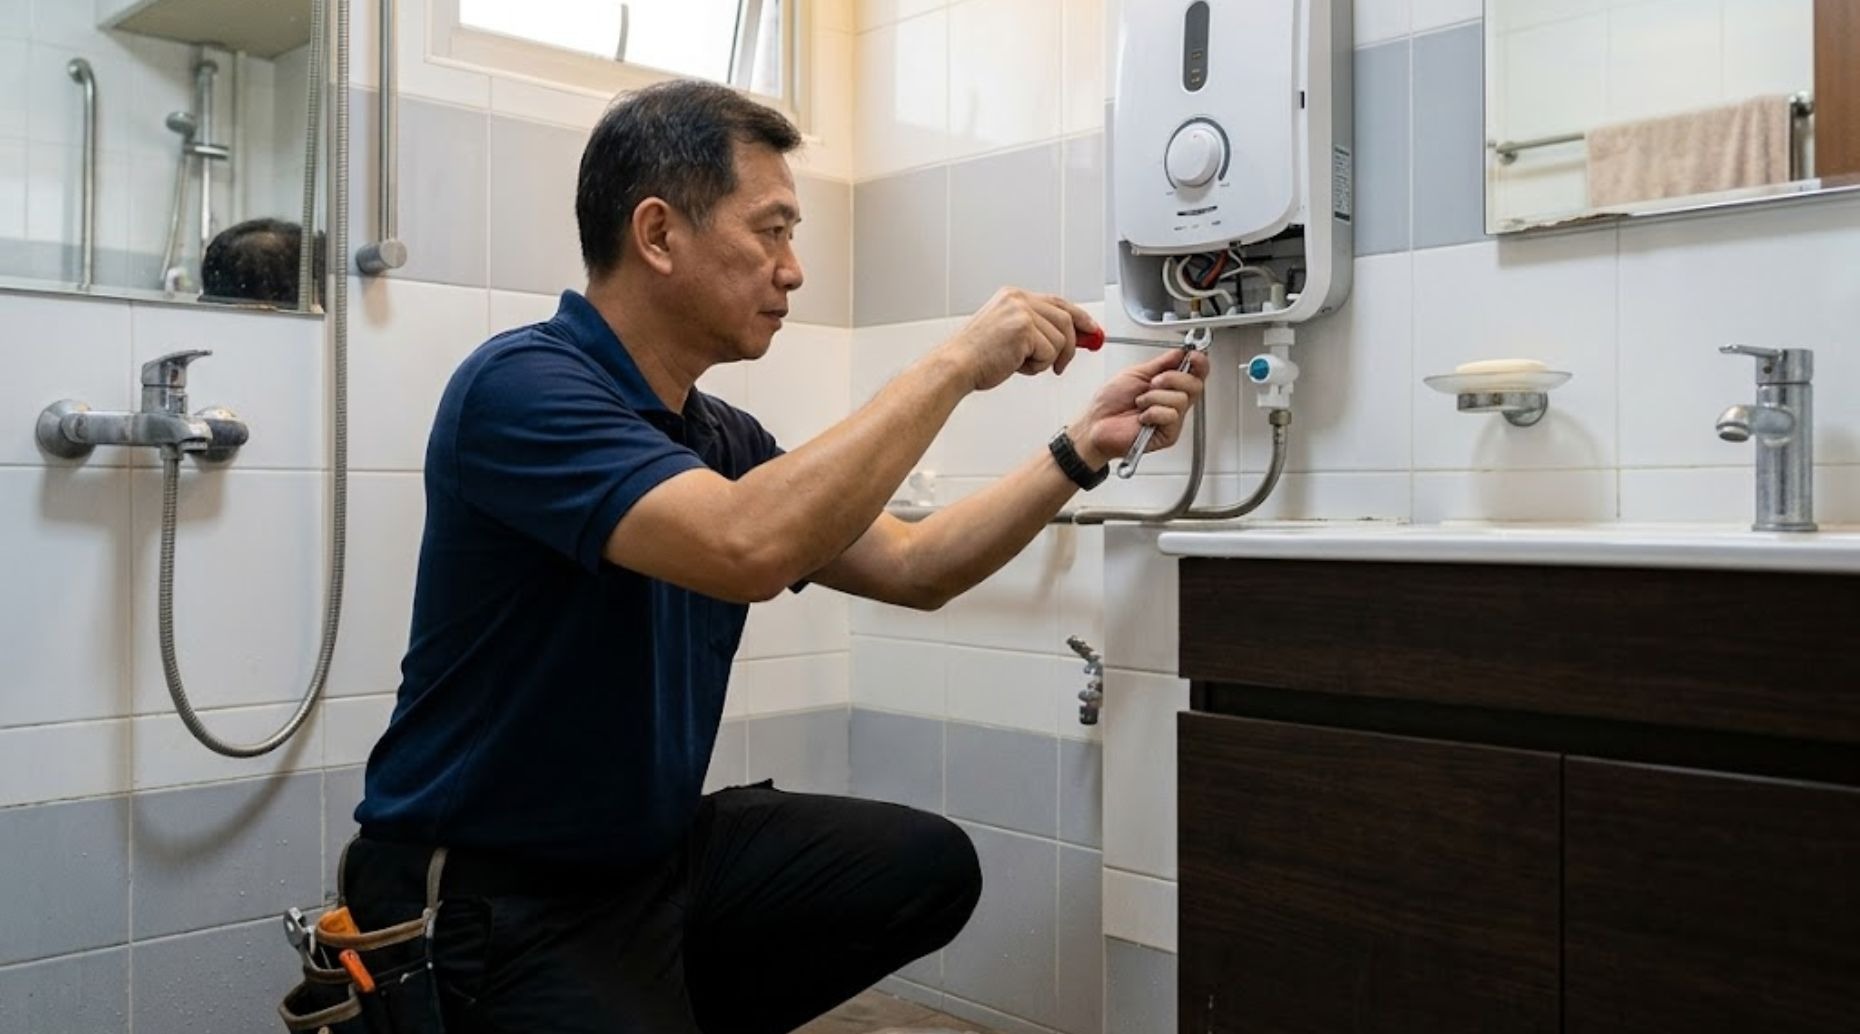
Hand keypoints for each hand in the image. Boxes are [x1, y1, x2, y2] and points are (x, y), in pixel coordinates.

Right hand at [939, 287, 1097, 391]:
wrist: (956, 366)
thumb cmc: (977, 357)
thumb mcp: (1010, 336)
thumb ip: (1039, 332)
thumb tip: (1073, 339)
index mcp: (1013, 297)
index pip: (1057, 302)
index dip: (1079, 317)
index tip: (1093, 330)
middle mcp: (1019, 299)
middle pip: (1066, 319)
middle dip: (1070, 346)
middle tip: (1062, 365)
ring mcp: (1022, 312)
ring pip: (1060, 339)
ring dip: (1046, 359)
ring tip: (1022, 364)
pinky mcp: (1024, 329)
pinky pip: (1050, 352)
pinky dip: (1038, 366)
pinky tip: (1017, 365)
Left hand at [1066, 348, 1211, 468]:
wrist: (1095, 424)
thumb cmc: (1109, 403)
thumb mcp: (1136, 373)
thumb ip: (1162, 363)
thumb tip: (1182, 352)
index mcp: (1168, 386)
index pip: (1196, 373)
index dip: (1200, 363)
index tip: (1193, 355)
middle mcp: (1173, 402)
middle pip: (1195, 385)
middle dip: (1172, 378)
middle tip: (1153, 383)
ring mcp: (1172, 419)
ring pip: (1181, 399)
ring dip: (1155, 397)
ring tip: (1139, 403)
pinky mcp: (1168, 434)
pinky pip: (1171, 415)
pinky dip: (1152, 412)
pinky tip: (1142, 418)